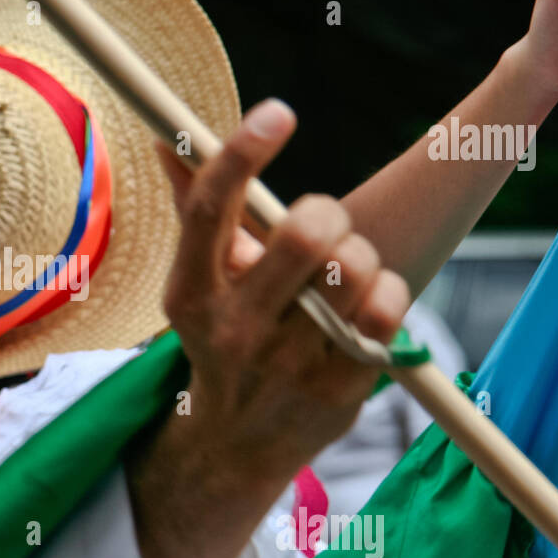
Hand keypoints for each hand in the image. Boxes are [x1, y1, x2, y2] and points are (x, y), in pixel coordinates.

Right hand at [124, 99, 408, 557]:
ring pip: (352, 266)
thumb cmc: (223, 338)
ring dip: (357, 253)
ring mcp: (288, 364)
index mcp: (190, 295)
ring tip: (341, 273)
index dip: (243, 153)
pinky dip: (386, 289)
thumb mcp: (197, 283)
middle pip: (303, 235)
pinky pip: (387, 307)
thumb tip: (171, 136)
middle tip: (320, 225)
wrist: (235, 445)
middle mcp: (234, 331)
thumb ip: (194, 207)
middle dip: (324, 212)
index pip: (210, 211)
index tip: (278, 113)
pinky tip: (366, 301)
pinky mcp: (338, 390)